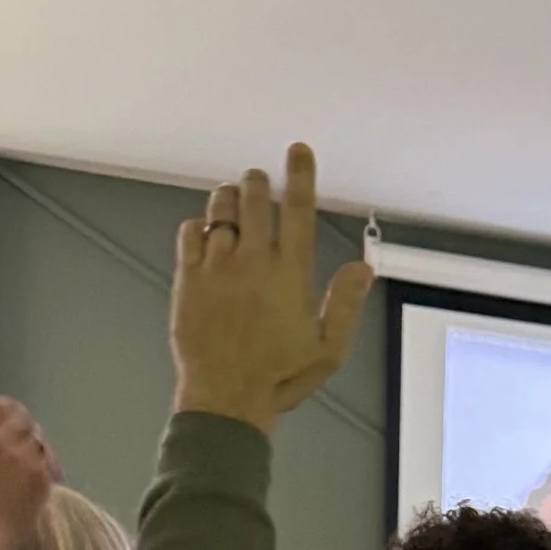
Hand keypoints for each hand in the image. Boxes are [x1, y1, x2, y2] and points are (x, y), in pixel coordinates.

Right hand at [0, 399, 56, 549]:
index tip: (14, 417)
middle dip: (26, 431)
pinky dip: (51, 469)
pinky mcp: (39, 473)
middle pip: (21, 418)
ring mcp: (19, 455)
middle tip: (30, 448)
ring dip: (38, 451)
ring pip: (37, 439)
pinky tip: (49, 482)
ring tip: (34, 472)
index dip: (7, 410)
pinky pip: (50, 460)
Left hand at [171, 145, 372, 433]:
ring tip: (233, 200)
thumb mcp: (327, 349)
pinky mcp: (188, 278)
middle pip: (254, 198)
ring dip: (228, 198)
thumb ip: (346, 305)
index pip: (298, 210)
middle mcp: (252, 262)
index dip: (300, 176)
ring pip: (220, 210)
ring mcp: (216, 267)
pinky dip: (199, 226)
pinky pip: (190, 233)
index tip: (298, 152)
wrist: (225, 397)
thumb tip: (363, 268)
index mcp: (290, 275)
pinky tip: (206, 233)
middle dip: (258, 182)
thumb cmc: (279, 376)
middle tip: (259, 182)